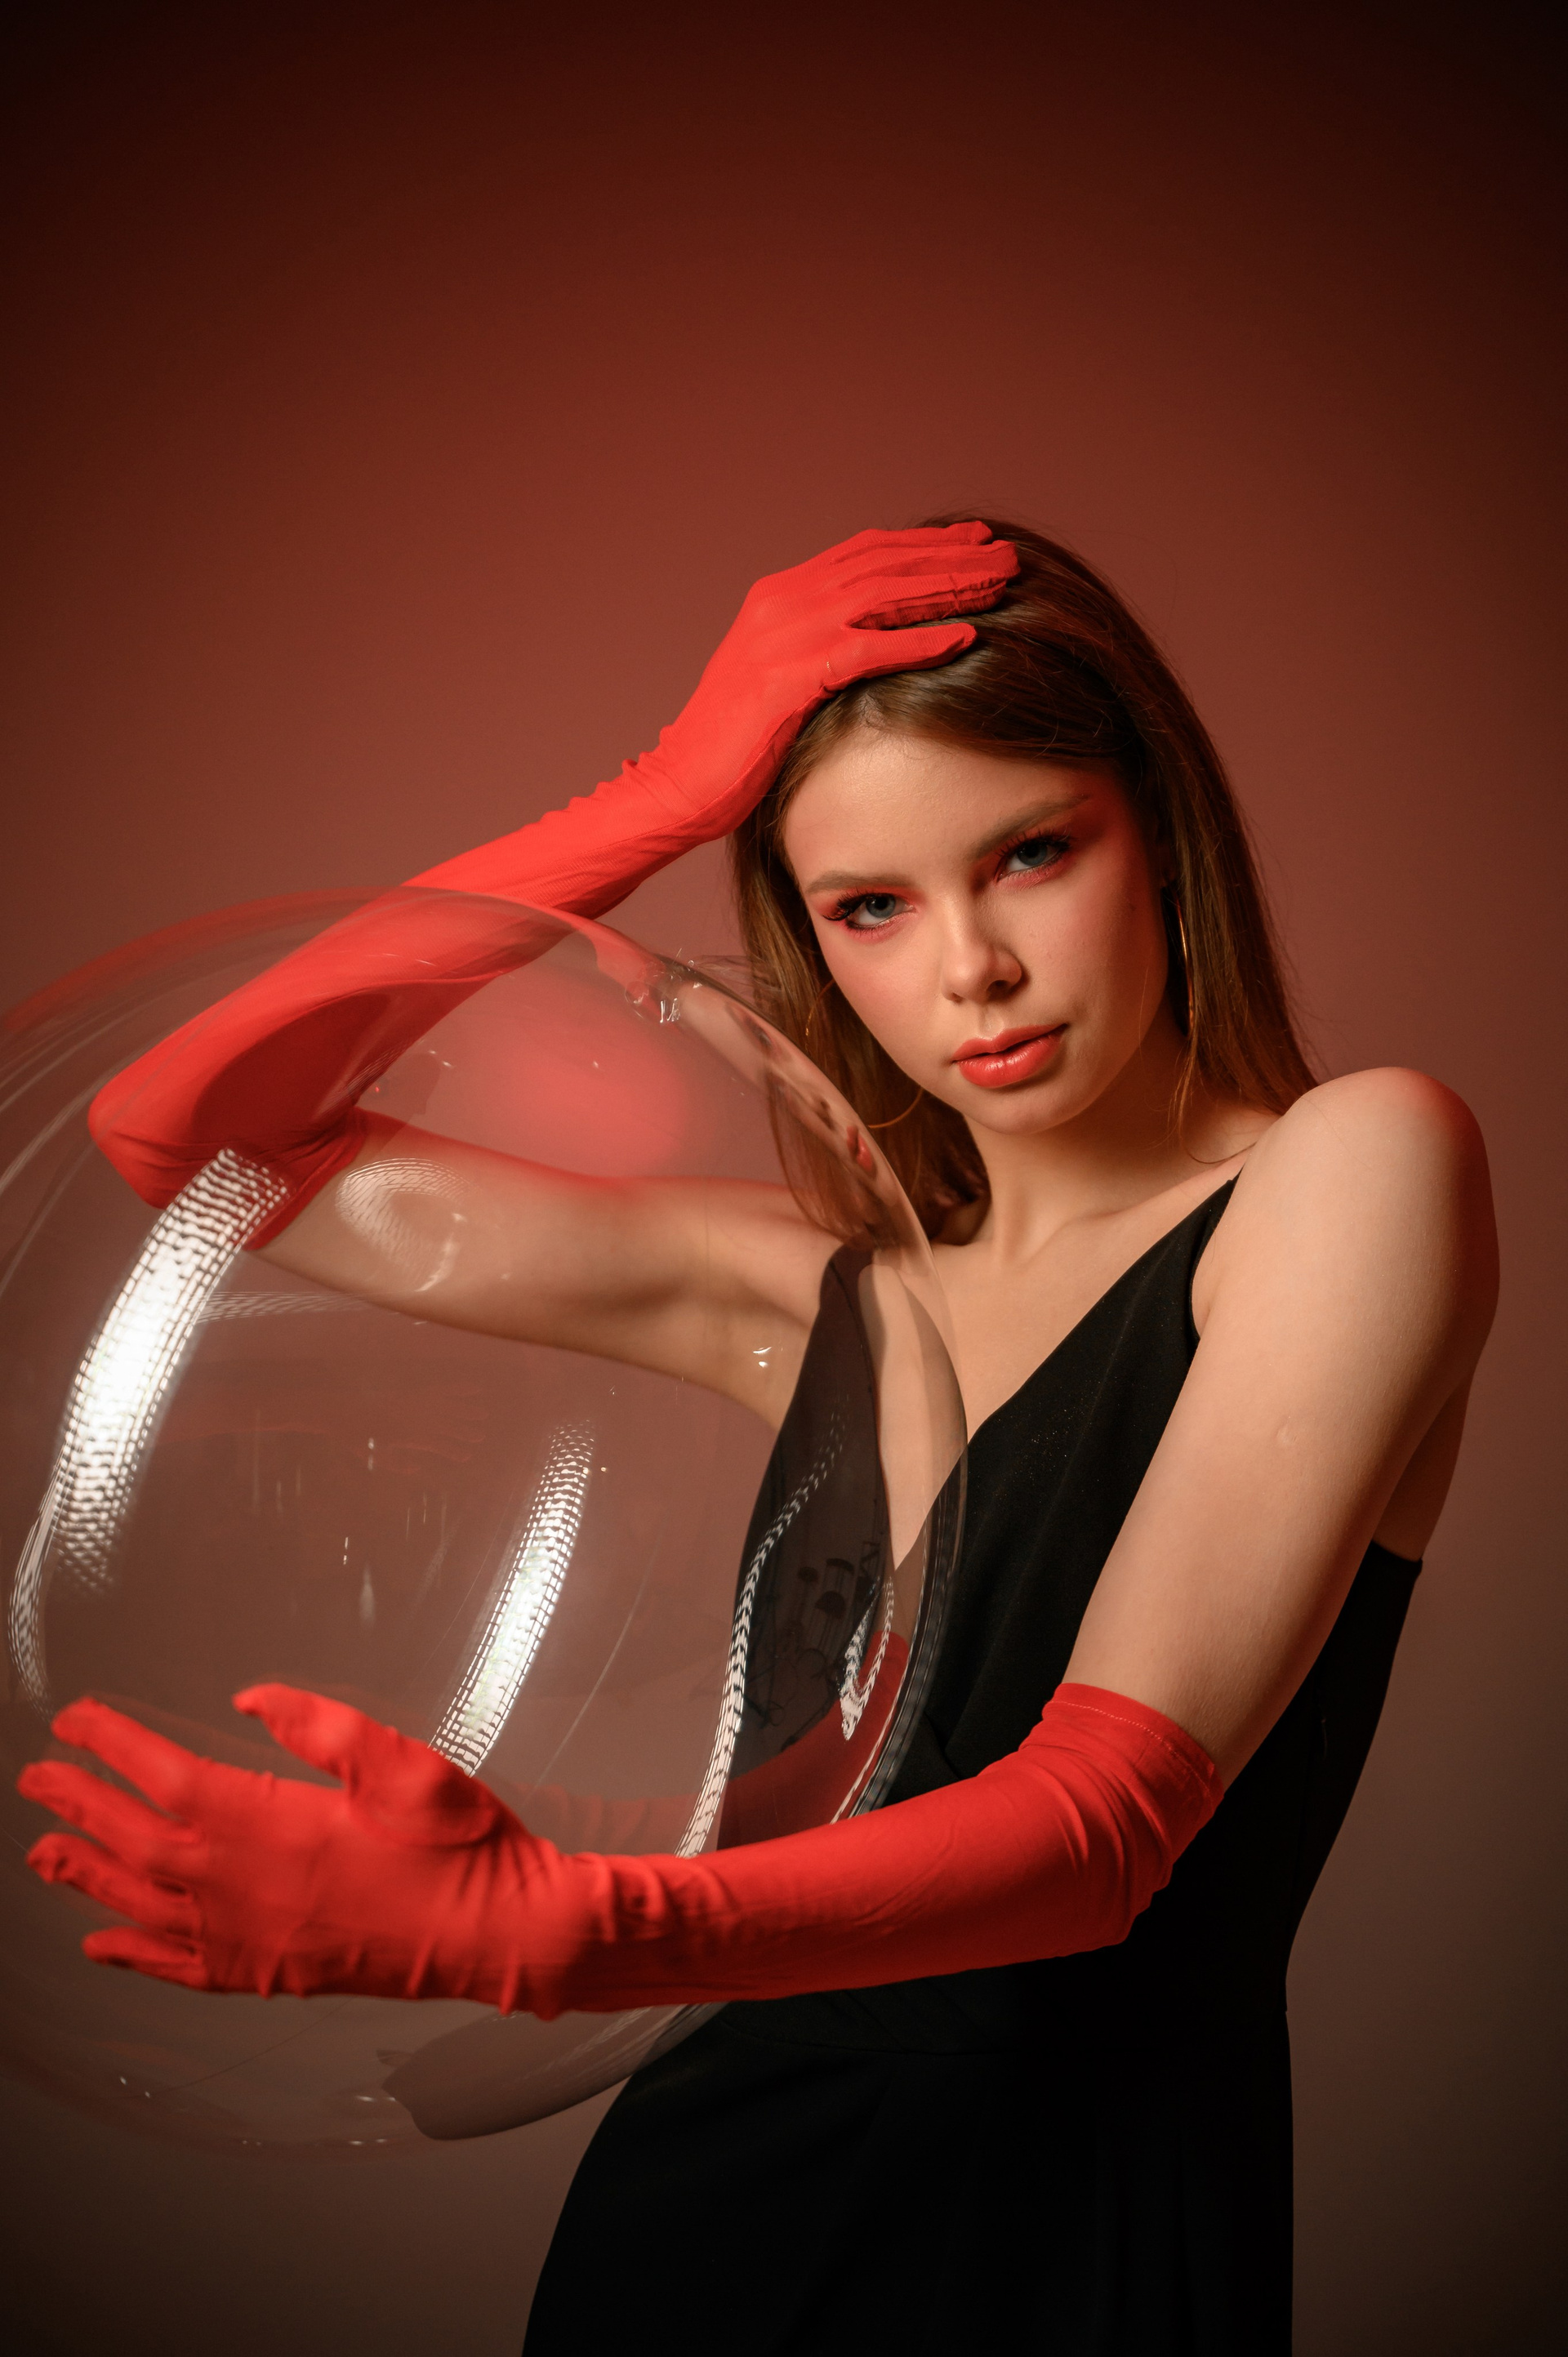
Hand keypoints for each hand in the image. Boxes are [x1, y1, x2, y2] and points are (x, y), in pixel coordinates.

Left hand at [19, 1688, 574, 2010]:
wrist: (497, 1933)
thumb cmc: (458, 1846)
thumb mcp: (397, 1760)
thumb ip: (319, 1725)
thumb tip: (250, 1697)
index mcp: (273, 1826)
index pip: (168, 1777)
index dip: (114, 1745)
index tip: (77, 1720)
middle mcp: (246, 1889)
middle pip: (139, 1840)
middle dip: (82, 1804)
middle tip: (37, 1777)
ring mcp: (253, 1940)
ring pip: (144, 1906)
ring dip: (89, 1874)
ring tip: (44, 1852)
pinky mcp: (271, 1974)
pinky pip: (179, 1969)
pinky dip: (132, 1956)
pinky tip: (101, 1945)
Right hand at [414, 521, 1018, 903]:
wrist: (681, 786)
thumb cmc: (735, 749)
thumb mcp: (782, 683)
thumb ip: (821, 650)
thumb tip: (874, 644)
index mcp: (779, 596)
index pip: (864, 552)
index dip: (924, 544)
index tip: (975, 541)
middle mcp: (781, 601)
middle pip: (882, 562)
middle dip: (948, 555)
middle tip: (1004, 553)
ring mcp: (782, 635)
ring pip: (882, 594)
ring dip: (947, 585)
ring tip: (1001, 583)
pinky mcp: (789, 678)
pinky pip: (869, 648)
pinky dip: (919, 639)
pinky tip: (967, 636)